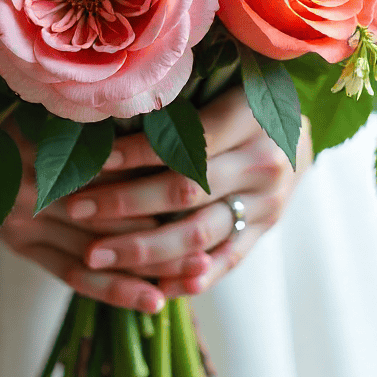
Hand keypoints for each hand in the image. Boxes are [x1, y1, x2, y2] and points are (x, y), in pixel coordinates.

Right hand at [0, 124, 203, 314]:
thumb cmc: (6, 109)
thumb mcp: (45, 102)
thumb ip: (92, 116)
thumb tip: (158, 116)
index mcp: (45, 146)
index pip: (115, 177)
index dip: (159, 188)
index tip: (205, 196)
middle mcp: (33, 190)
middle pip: (112, 219)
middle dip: (164, 235)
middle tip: (212, 245)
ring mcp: (24, 224)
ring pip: (97, 254)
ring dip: (147, 269)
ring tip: (195, 280)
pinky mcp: (22, 247)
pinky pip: (71, 275)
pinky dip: (112, 290)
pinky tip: (151, 302)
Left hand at [62, 86, 311, 297]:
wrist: (300, 135)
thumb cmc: (243, 102)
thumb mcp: (222, 88)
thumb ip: (179, 105)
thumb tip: (108, 114)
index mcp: (250, 120)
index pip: (185, 143)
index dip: (136, 155)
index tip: (91, 162)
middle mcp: (263, 164)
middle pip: (186, 193)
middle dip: (125, 204)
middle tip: (76, 211)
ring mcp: (268, 204)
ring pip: (199, 236)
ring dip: (143, 250)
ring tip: (95, 256)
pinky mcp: (265, 232)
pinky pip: (224, 262)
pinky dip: (186, 278)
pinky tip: (149, 288)